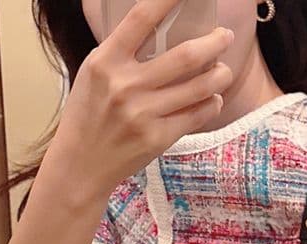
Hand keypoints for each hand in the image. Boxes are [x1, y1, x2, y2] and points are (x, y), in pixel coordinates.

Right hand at [49, 0, 234, 200]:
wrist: (81, 164)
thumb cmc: (88, 114)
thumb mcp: (94, 73)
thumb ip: (122, 51)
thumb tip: (160, 26)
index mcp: (106, 61)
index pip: (142, 18)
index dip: (168, 0)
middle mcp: (126, 85)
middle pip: (185, 56)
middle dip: (215, 42)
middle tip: (225, 36)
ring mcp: (143, 114)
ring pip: (199, 87)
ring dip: (220, 75)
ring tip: (224, 70)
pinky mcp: (158, 138)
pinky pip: (197, 115)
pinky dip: (211, 104)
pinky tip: (213, 98)